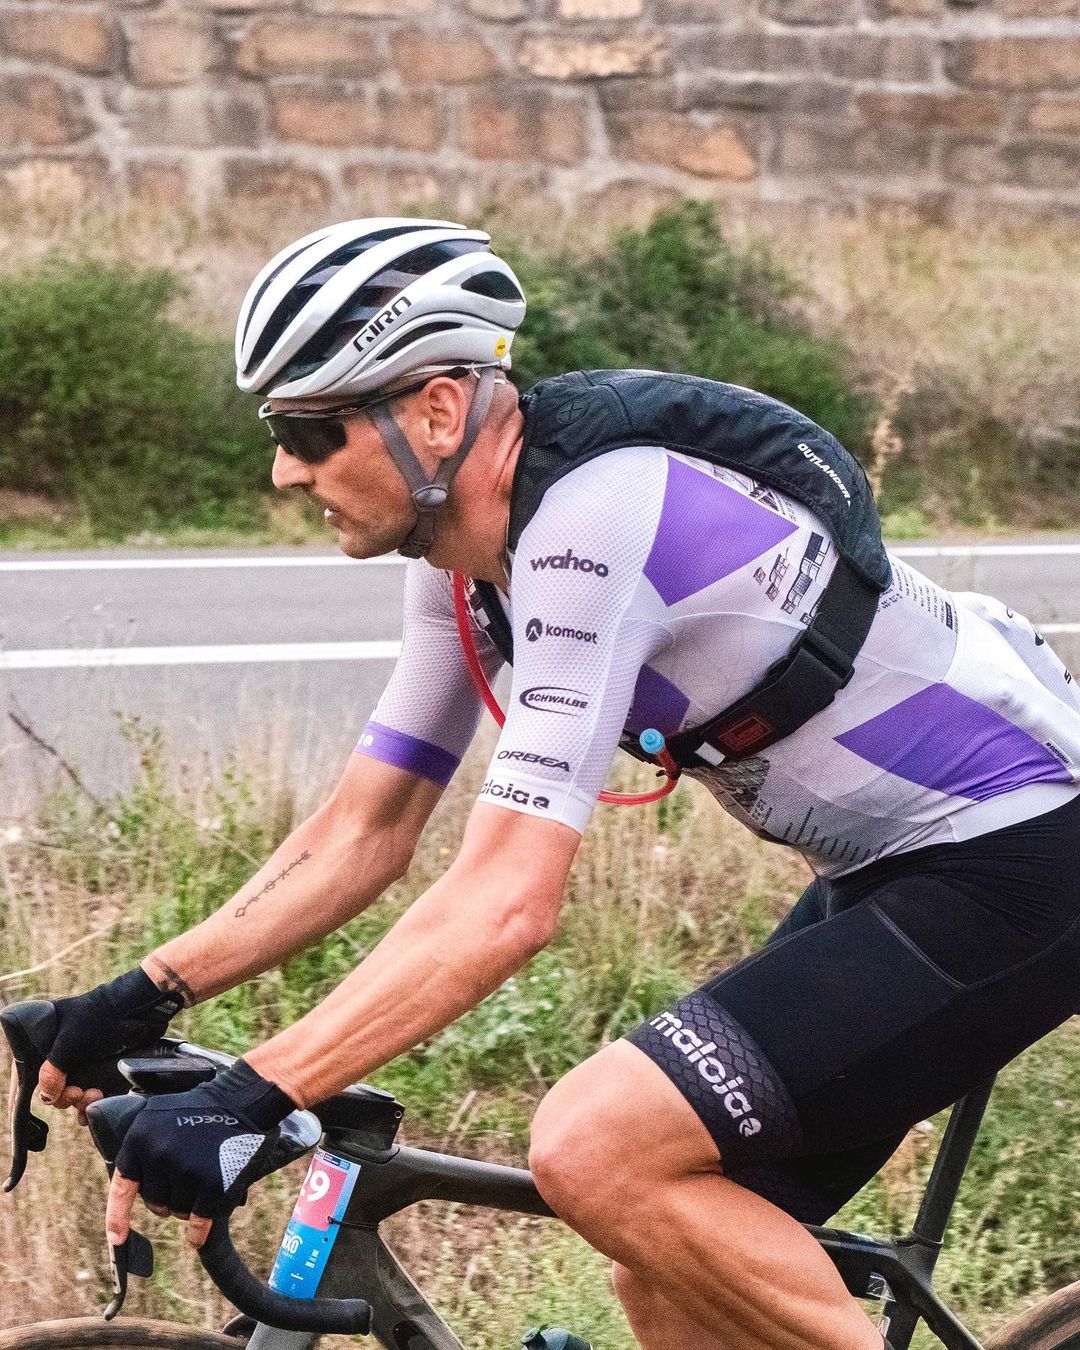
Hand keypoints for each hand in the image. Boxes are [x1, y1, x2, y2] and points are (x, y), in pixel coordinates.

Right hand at [36, 967, 184, 1124]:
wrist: (140, 1007)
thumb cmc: (101, 1017)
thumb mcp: (69, 1043)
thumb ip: (52, 1071)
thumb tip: (47, 1096)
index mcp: (49, 1039)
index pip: (32, 1069)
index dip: (35, 1089)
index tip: (45, 1099)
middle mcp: (64, 1051)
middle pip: (54, 1086)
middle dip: (65, 1096)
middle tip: (79, 1093)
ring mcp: (84, 1060)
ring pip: (74, 1092)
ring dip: (80, 1102)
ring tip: (94, 1096)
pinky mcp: (103, 1067)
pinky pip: (92, 1092)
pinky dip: (90, 1105)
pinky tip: (93, 1111)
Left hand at [106, 1059, 296, 1249]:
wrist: (239, 1101)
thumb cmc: (196, 1109)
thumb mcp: (156, 1116)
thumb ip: (138, 1146)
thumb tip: (124, 1184)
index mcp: (140, 1138)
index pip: (122, 1187)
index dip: (117, 1217)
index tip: (117, 1238)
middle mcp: (159, 1154)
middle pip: (155, 1202)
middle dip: (167, 1198)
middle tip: (184, 1178)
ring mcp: (187, 1169)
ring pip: (177, 1211)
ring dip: (187, 1205)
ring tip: (201, 1181)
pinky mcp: (213, 1183)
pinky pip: (198, 1221)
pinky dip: (197, 1232)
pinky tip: (195, 1238)